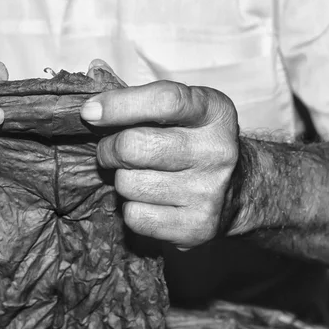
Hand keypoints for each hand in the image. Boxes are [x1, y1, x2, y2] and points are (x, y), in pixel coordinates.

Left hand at [82, 60, 238, 249]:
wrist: (238, 190)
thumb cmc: (191, 142)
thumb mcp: (181, 111)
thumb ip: (141, 104)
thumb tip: (91, 111)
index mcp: (214, 112)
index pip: (165, 100)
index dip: (119, 105)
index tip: (90, 112)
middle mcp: (217, 151)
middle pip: (134, 147)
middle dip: (109, 149)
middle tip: (113, 151)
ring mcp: (208, 192)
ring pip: (128, 184)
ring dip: (122, 180)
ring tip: (140, 176)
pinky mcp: (197, 227)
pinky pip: (135, 217)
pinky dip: (132, 209)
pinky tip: (150, 201)